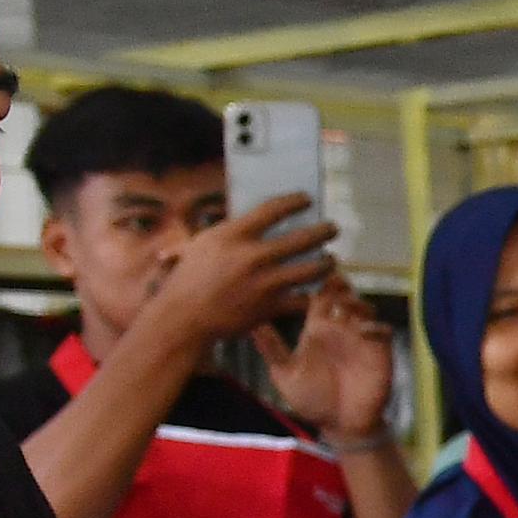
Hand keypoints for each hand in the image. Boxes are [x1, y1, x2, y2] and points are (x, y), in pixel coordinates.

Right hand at [140, 195, 337, 352]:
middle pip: (303, 238)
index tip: (306, 199)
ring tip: (330, 260)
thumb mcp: (202, 245)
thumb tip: (253, 218)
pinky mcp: (270, 308)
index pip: (273, 209)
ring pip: (312, 269)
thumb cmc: (189, 278)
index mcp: (233, 236)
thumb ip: (229, 232)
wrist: (184, 318)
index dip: (295, 202)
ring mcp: (264, 283)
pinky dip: (310, 295)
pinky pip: (303, 299)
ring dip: (326, 263)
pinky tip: (312, 290)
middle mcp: (252, 257)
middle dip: (324, 231)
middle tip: (333, 228)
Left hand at [259, 271, 395, 441]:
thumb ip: (272, 348)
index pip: (319, 297)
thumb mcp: (285, 374)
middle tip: (331, 282)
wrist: (340, 425)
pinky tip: (362, 331)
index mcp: (317, 330)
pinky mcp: (378, 352)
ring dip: (357, 301)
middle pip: (343, 295)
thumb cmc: (312, 400)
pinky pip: (382, 330)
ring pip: (364, 307)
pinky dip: (374, 325)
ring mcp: (360, 340)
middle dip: (339, 284)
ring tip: (345, 306)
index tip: (308, 274)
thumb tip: (250, 324)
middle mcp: (339, 330)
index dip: (317, 283)